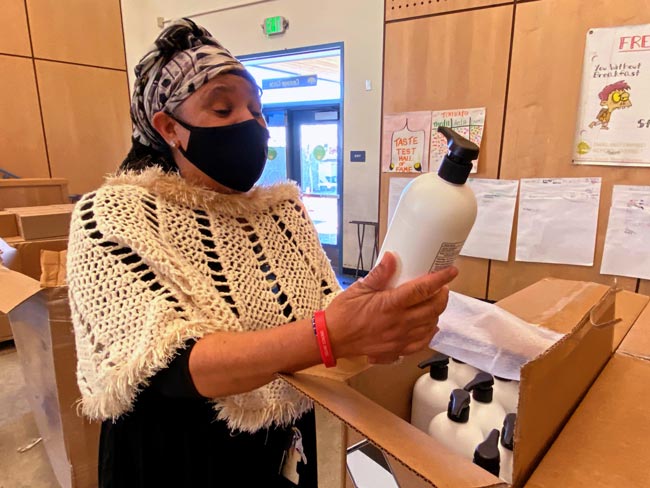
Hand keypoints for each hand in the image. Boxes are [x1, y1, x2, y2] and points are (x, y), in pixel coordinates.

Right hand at [325, 252, 454, 363]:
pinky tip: (430, 325)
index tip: (451, 271)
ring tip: (435, 302)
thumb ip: (379, 274)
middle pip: (433, 308)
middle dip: (442, 295)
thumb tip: (392, 257)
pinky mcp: (397, 350)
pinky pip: (421, 342)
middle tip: (442, 286)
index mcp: (390, 304)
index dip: (440, 279)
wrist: (332, 339)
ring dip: (437, 312)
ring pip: (430, 325)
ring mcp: (400, 338)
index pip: (423, 289)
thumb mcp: (358, 288)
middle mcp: (399, 322)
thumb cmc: (343, 313)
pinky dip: (430, 332)